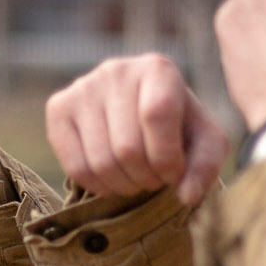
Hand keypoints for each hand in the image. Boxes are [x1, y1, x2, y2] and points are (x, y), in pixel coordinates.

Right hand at [45, 54, 227, 205]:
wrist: (141, 114)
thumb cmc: (179, 129)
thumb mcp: (206, 144)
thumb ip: (206, 167)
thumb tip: (185, 196)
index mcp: (158, 69)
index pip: (157, 115)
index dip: (167, 157)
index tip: (174, 174)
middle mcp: (116, 71)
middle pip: (127, 147)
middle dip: (147, 178)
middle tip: (154, 180)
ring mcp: (82, 87)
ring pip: (100, 162)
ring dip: (124, 185)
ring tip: (136, 179)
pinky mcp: (58, 108)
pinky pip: (74, 166)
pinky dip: (98, 186)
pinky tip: (113, 179)